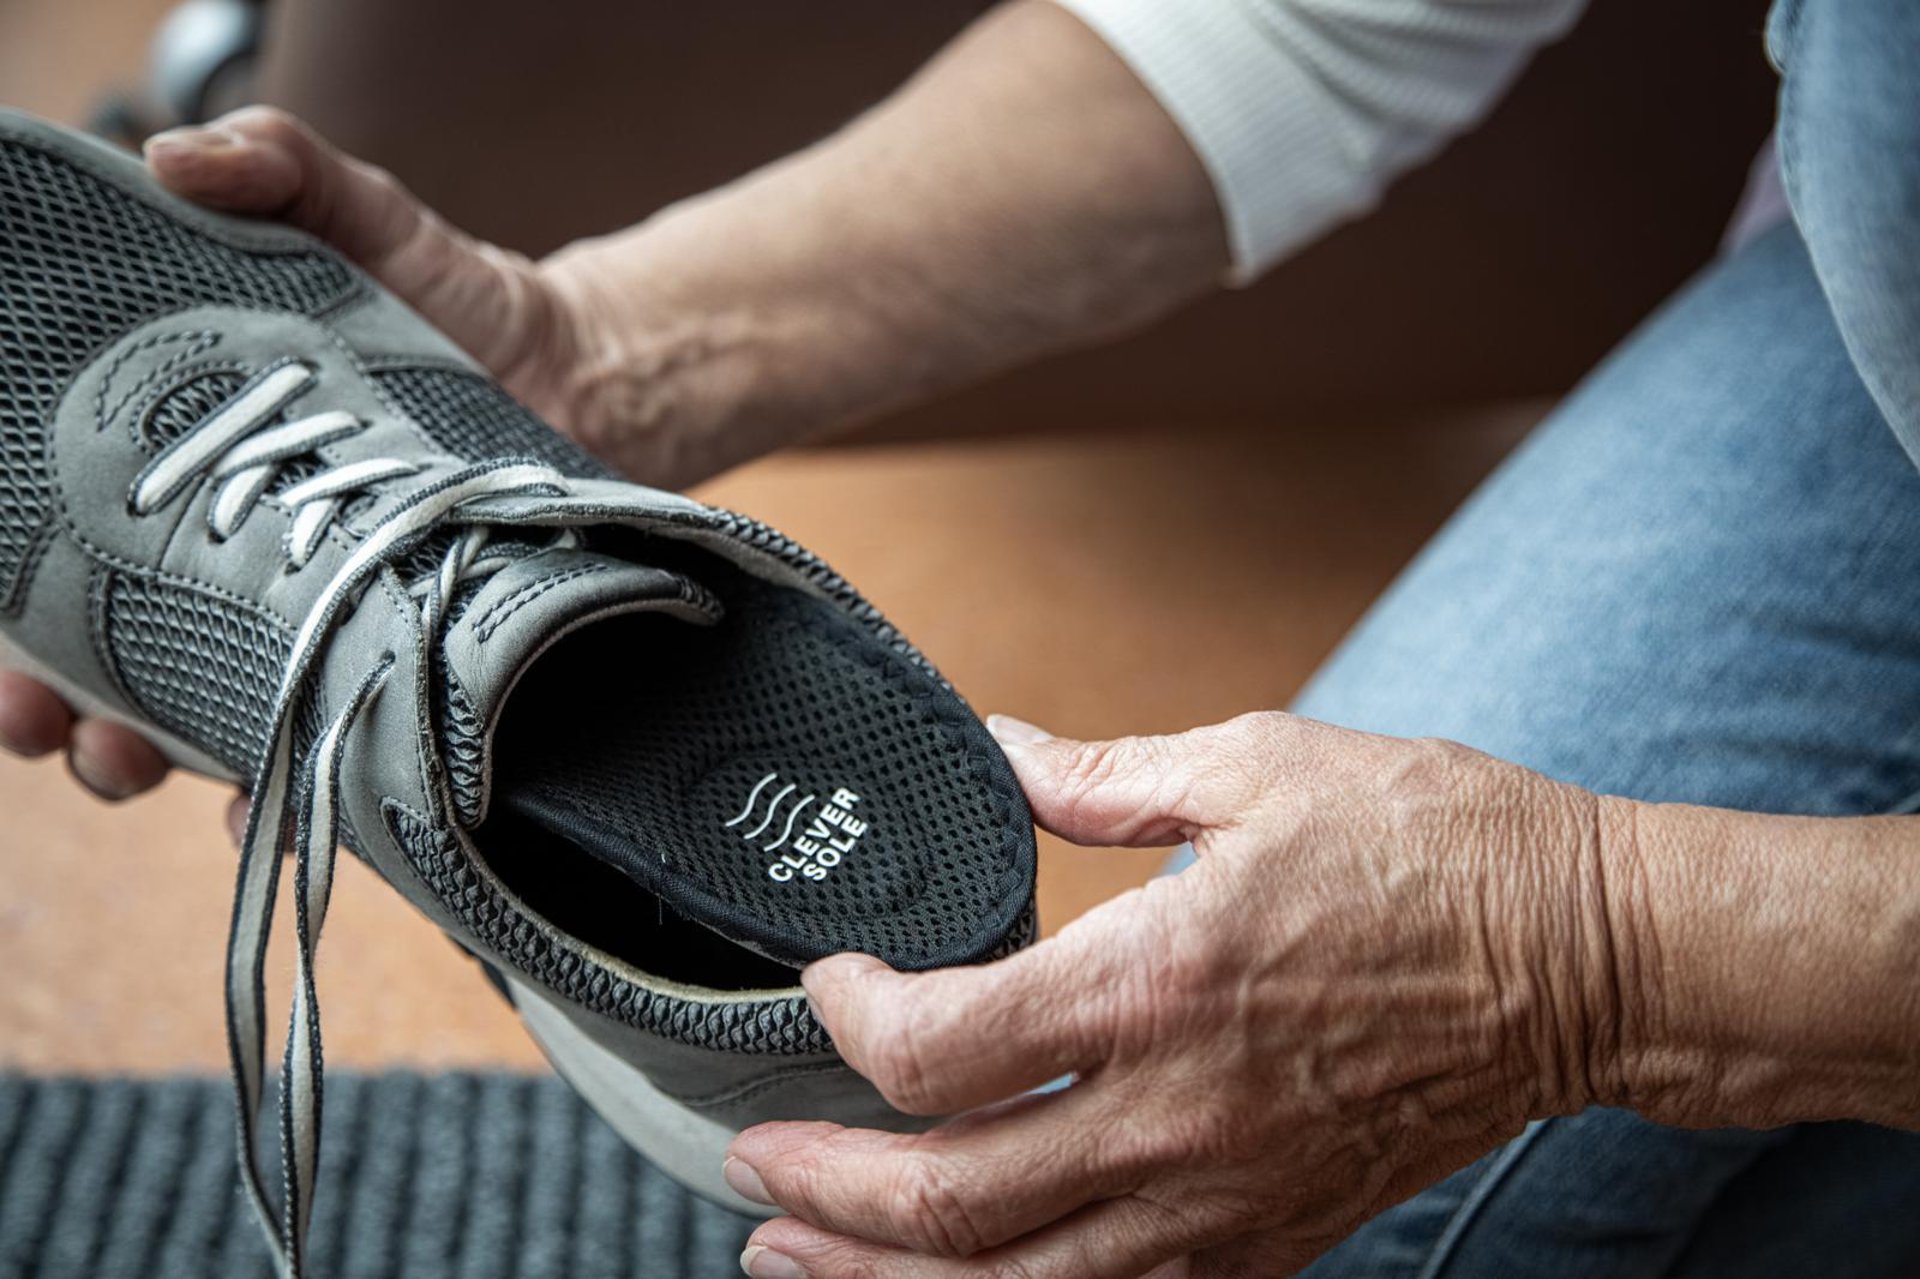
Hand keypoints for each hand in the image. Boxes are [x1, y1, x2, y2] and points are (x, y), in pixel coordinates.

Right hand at [1, 105, 625, 795]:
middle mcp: (232, 559)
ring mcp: (309, 623)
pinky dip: (277, 790)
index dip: (5, 608)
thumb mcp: (366, 220)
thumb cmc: (459, 302)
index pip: (57, 550)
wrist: (589, 379)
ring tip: (130, 761)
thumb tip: (173, 156)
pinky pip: (325, 753)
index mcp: (190, 471)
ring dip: (136, 758)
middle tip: (43, 721)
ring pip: (190, 721)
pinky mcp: (394, 664)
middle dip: (48, 704)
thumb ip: (281, 175)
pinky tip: (255, 798)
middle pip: (97, 656)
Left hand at [725, 712, 1634, 1277]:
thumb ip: (1101, 777)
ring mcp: (1226, 1193)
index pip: (941, 1046)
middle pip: (951, 1199)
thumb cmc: (1437, 848)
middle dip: (827, 1190)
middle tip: (750, 1163)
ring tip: (793, 1262)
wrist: (1587, 957)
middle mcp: (1177, 1114)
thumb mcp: (1256, 764)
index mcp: (1158, 980)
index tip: (826, 981)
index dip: (850, 1018)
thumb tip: (998, 751)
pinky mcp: (1275, 1232)